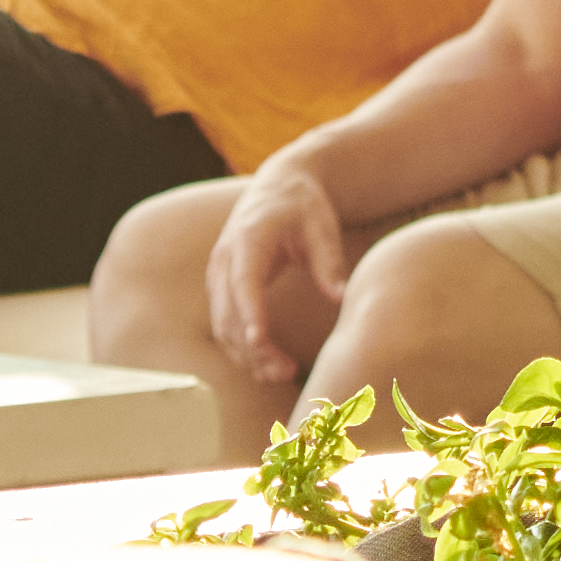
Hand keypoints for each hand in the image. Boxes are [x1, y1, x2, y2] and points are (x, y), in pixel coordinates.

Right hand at [206, 157, 355, 382]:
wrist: (278, 186)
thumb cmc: (303, 206)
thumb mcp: (321, 227)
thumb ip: (329, 262)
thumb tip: (342, 298)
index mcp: (247, 239)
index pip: (244, 282)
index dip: (250, 313)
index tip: (260, 342)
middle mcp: (224, 260)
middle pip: (229, 312)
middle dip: (252, 347)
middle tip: (284, 372)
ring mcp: (218, 275)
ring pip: (223, 325)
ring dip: (247, 354)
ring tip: (282, 374)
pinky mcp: (221, 288)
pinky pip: (225, 323)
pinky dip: (241, 346)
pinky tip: (266, 364)